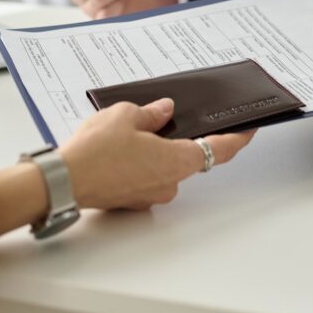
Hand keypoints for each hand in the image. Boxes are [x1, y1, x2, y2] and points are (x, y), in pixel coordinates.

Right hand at [60, 98, 254, 209]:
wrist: (63, 181)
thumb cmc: (96, 150)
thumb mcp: (126, 115)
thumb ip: (152, 113)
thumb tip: (164, 111)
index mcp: (177, 161)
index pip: (220, 150)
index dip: (238, 138)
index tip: (249, 129)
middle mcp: (170, 184)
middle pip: (187, 157)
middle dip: (177, 138)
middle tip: (162, 118)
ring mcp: (150, 196)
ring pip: (162, 168)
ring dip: (153, 151)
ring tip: (126, 132)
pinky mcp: (130, 201)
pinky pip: (143, 178)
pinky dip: (136, 164)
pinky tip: (116, 150)